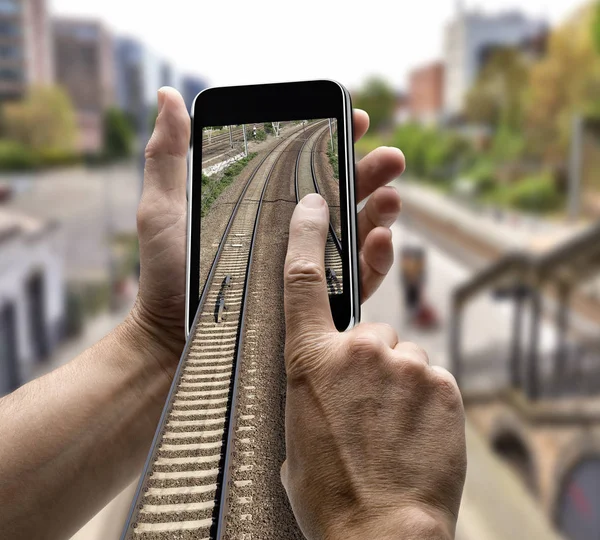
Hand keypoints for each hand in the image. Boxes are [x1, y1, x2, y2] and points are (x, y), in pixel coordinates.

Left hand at [131, 89, 403, 360]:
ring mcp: (308, 266)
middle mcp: (292, 232)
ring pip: (357, 233)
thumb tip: (170, 96)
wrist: (172, 334)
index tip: (354, 118)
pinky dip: (375, 258)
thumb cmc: (166, 274)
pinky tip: (378, 239)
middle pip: (342, 196)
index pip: (308, 167)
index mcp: (266, 205)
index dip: (335, 140)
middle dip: (370, 172)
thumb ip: (169, 155)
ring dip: (381, 211)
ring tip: (390, 196)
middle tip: (390, 158)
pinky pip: (357, 279)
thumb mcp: (164, 208)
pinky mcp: (318, 301)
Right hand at [281, 195, 465, 539]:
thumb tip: (322, 390)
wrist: (382, 531)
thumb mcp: (296, 436)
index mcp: (309, 361)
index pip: (301, 279)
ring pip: (402, 357)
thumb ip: (309, 395)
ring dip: (397, 384)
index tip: (316, 203)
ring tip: (390, 429)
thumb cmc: (328, 493)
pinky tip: (413, 435)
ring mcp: (405, 364)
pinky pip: (430, 379)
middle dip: (367, 362)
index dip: (307, 235)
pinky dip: (423, 401)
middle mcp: (357, 350)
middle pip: (368, 332)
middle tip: (364, 408)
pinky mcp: (442, 383)